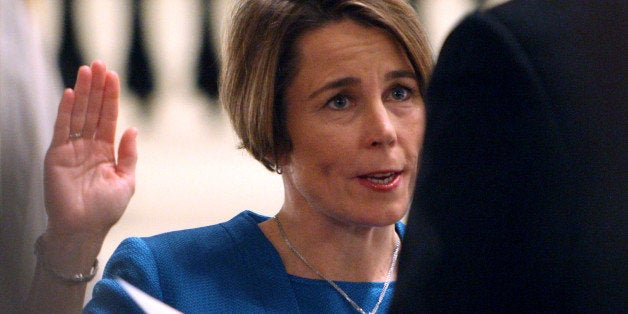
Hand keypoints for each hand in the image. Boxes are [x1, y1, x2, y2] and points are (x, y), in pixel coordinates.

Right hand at [44, 61, 136, 238]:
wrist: (84, 228)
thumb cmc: (106, 209)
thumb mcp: (126, 179)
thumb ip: (129, 154)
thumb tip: (132, 128)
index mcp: (105, 151)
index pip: (108, 117)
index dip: (110, 97)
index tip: (113, 75)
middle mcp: (88, 147)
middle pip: (93, 110)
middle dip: (97, 87)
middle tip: (99, 64)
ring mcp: (71, 149)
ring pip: (79, 114)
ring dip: (83, 92)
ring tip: (87, 70)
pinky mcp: (56, 155)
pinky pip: (62, 129)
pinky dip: (66, 111)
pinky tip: (72, 93)